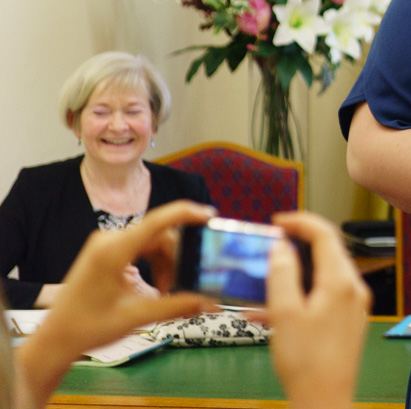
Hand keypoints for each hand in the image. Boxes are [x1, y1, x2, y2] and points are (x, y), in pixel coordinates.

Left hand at [16, 201, 216, 406]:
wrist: (55, 339)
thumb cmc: (90, 327)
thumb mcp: (137, 316)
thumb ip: (177, 305)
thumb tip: (213, 303)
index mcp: (114, 250)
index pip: (158, 221)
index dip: (186, 213)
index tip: (211, 215)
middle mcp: (109, 240)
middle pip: (158, 235)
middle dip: (177, 257)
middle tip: (186, 283)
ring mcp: (105, 244)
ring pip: (151, 242)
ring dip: (166, 263)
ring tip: (168, 291)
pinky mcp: (105, 252)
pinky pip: (140, 248)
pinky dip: (154, 263)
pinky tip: (157, 285)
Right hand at [267, 211, 371, 408]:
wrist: (325, 402)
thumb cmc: (306, 362)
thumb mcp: (284, 313)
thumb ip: (282, 273)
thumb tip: (281, 245)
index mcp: (341, 281)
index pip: (325, 233)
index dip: (300, 222)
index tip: (277, 221)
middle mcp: (353, 289)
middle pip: (327, 252)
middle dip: (296, 246)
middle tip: (269, 247)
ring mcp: (353, 306)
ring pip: (322, 275)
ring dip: (294, 274)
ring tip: (263, 282)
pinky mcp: (347, 322)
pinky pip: (323, 296)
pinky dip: (300, 295)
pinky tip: (271, 312)